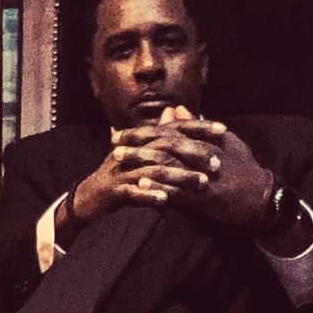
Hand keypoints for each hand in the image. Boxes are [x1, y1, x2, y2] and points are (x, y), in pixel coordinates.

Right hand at [66, 113, 208, 228]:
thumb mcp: (140, 152)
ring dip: (179, 177)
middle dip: (193, 153)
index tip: (223, 130)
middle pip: (166, 146)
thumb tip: (174, 111)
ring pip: (154, 170)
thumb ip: (159, 133)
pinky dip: (149, 196)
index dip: (198, 127)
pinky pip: (132, 193)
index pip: (173, 128)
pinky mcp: (114, 191)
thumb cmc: (120, 175)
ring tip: (201, 183)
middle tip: (217, 163)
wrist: (89, 198)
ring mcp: (122, 171)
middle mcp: (133, 151)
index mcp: (142, 141)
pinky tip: (166, 201)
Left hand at [111, 105, 271, 229]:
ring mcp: (205, 174)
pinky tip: (142, 186)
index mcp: (207, 138)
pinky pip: (179, 190)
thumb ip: (198, 126)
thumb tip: (177, 109)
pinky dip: (159, 186)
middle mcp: (204, 152)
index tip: (122, 132)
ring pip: (168, 164)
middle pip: (165, 143)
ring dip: (142, 162)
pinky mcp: (206, 196)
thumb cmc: (244, 170)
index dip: (143, 130)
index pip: (169, 129)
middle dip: (137, 143)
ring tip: (120, 163)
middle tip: (114, 144)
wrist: (263, 199)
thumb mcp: (225, 142)